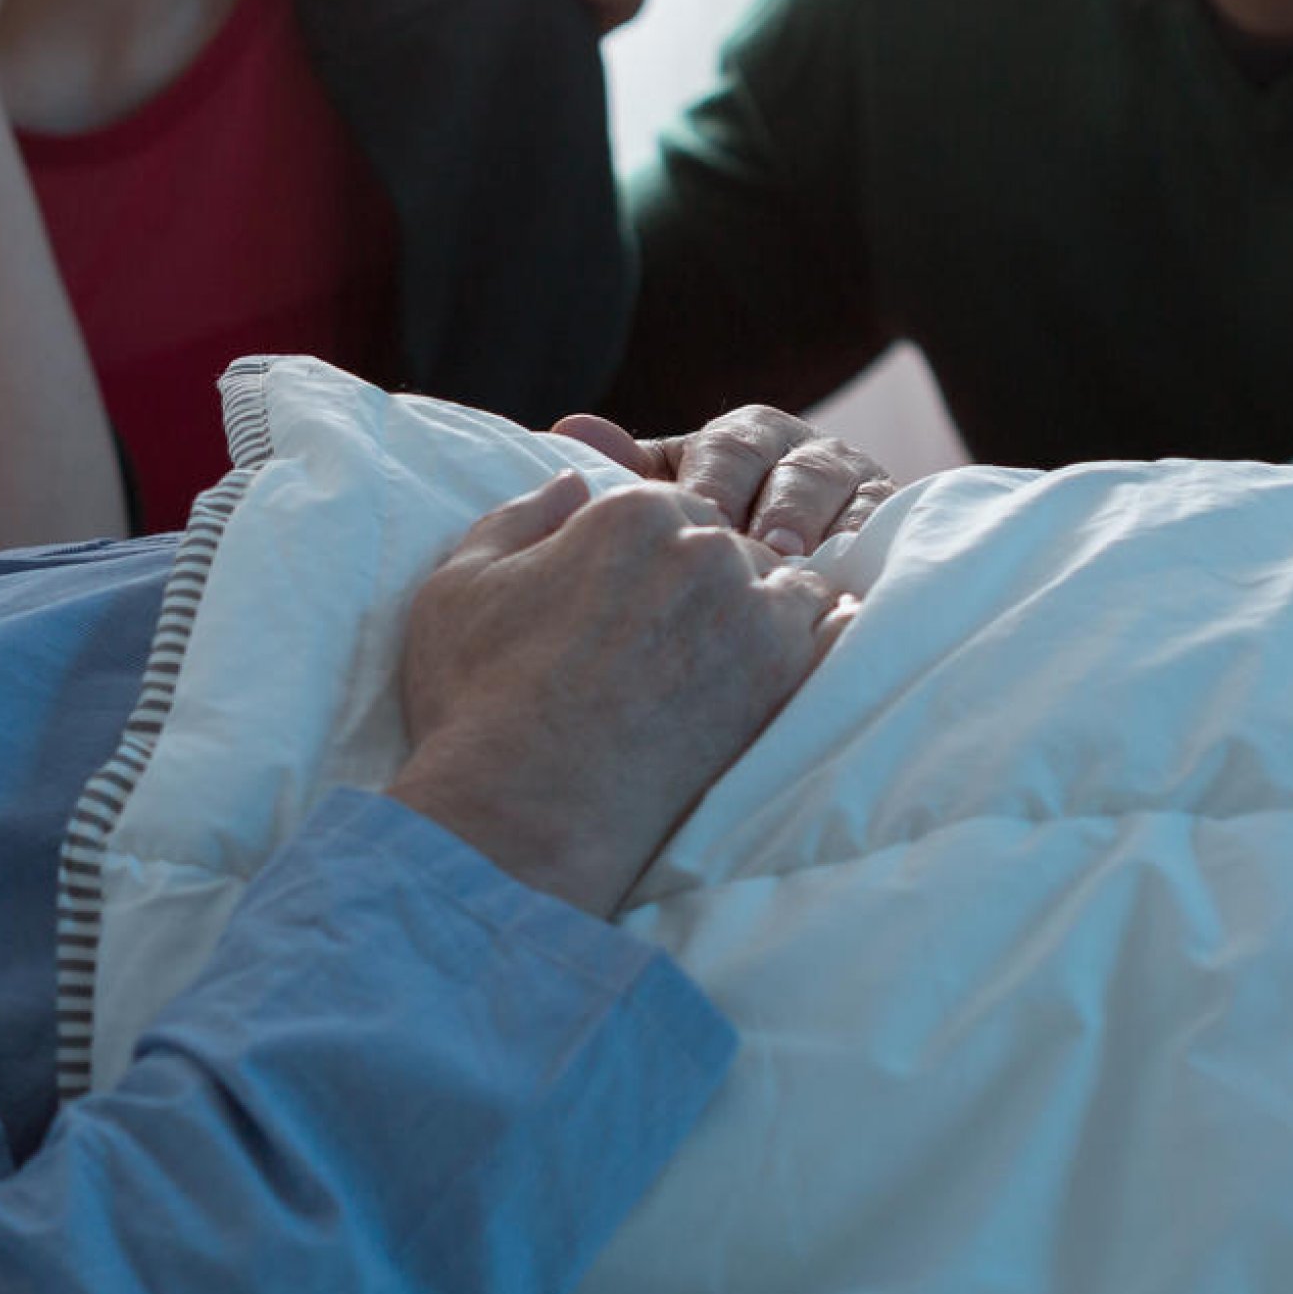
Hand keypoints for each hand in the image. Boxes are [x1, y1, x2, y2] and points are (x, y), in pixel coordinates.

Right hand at [388, 473, 850, 915]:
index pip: (670, 510)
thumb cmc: (477, 700)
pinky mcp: (785, 679)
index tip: (634, 608)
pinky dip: (813, 654)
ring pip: (786, 590)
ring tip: (719, 675)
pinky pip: (832, 639)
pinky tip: (774, 686)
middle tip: (671, 650)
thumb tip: (573, 481)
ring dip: (762, 620)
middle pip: (730, 547)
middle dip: (708, 586)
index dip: (651, 559)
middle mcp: (702, 547)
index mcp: (630, 511)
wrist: (525, 811)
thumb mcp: (460, 585)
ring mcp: (751, 613)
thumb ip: (520, 517)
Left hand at [552, 407, 892, 559]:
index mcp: (744, 438)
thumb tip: (571, 428)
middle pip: (794, 469)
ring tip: (800, 563)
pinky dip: (870, 551)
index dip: (713, 485)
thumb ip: (627, 472)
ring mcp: (853, 486)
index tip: (695, 519)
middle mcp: (802, 452)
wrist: (778, 575)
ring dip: (824, 528)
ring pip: (846, 497)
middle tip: (761, 545)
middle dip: (777, 507)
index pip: (730, 450)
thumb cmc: (707, 535)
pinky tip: (846, 583)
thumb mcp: (667, 498)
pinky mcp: (892, 522)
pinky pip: (887, 531)